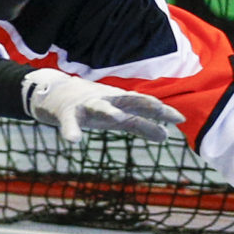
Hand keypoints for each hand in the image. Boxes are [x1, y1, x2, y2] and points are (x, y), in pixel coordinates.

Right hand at [22, 68, 184, 142]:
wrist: (54, 92)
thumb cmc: (92, 105)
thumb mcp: (118, 115)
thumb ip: (141, 126)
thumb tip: (166, 135)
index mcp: (119, 101)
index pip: (144, 104)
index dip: (161, 111)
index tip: (180, 119)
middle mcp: (106, 100)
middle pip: (128, 100)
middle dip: (145, 105)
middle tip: (161, 112)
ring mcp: (86, 105)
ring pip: (99, 107)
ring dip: (108, 111)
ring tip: (117, 118)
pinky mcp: (67, 112)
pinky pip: (69, 123)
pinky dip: (71, 130)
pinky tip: (73, 141)